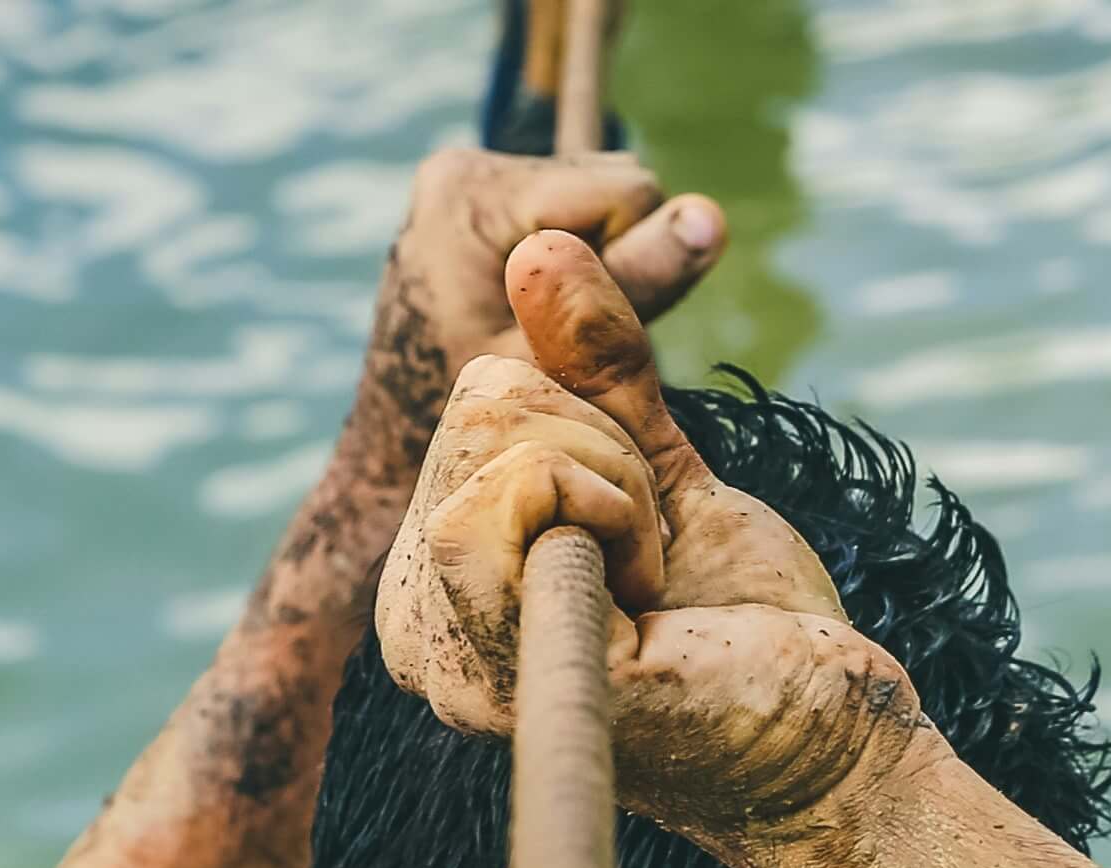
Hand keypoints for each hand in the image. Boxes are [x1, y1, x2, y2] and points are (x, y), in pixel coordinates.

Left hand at [349, 148, 723, 474]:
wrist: (399, 455)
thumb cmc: (483, 425)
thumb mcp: (570, 361)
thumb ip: (637, 285)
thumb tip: (711, 216)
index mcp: (473, 193)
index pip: (627, 194)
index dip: (636, 269)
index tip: (591, 336)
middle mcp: (467, 170)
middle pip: (618, 188)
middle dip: (620, 263)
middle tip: (573, 342)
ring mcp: (471, 182)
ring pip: (606, 202)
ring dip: (605, 267)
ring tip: (555, 334)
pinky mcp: (482, 202)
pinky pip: (578, 215)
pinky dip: (582, 265)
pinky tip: (545, 317)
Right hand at [375, 231, 925, 842]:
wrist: (830, 744)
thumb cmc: (749, 629)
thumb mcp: (664, 471)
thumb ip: (599, 371)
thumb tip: (541, 248)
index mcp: (435, 586)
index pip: (473, 401)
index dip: (587, 427)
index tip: (644, 532)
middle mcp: (418, 627)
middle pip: (482, 401)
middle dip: (606, 447)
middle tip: (657, 561)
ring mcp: (456, 656)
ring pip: (502, 433)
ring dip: (621, 482)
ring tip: (654, 582)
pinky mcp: (512, 664)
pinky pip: (517, 491)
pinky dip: (616, 502)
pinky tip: (654, 583)